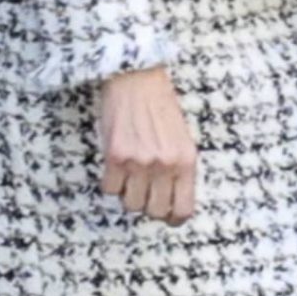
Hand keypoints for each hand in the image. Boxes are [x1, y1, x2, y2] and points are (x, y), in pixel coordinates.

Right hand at [99, 66, 197, 222]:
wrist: (136, 77)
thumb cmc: (160, 105)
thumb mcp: (182, 138)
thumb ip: (179, 169)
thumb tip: (172, 201)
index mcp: (186, 161)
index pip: (183, 209)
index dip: (172, 218)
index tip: (166, 215)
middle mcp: (165, 165)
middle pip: (154, 212)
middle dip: (148, 206)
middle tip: (144, 192)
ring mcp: (139, 162)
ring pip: (130, 204)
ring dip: (128, 194)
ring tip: (130, 176)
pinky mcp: (115, 155)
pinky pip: (110, 189)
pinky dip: (111, 182)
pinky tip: (116, 166)